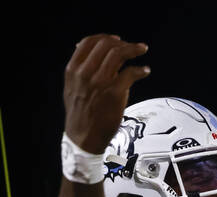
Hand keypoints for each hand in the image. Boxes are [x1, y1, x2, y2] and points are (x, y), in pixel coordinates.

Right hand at [64, 35, 150, 152]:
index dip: (105, 38)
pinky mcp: (114, 93)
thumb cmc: (80, 115)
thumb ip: (80, 70)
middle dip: (122, 43)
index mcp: (73, 70)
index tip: (116, 40)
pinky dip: (141, 70)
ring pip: (119, 54)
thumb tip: (91, 54)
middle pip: (106, 45)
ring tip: (141, 50)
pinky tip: (144, 71)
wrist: (83, 138)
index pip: (89, 42)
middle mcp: (85, 73)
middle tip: (133, 47)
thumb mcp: (72, 88)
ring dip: (134, 49)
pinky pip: (131, 72)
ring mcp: (100, 82)